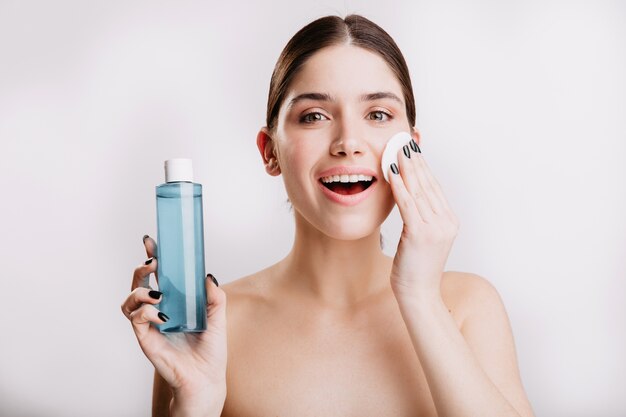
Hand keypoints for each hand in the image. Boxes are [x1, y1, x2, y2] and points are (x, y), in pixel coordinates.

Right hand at [121, 235, 227, 410]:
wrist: (206, 378)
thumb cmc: (210, 349)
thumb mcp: (217, 316)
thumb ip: (213, 295)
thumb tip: (208, 275)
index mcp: (173, 301)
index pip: (158, 274)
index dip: (152, 255)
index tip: (151, 240)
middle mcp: (158, 309)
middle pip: (138, 282)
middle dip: (141, 267)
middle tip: (153, 261)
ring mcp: (149, 324)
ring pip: (129, 300)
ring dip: (139, 290)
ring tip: (157, 292)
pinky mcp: (145, 338)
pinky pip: (136, 319)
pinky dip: (146, 312)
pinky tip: (162, 314)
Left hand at [387, 140, 459, 299]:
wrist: (419, 295)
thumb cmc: (415, 269)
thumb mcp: (420, 239)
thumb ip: (419, 218)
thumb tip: (408, 197)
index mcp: (449, 221)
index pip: (434, 187)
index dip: (422, 166)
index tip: (412, 149)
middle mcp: (446, 221)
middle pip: (428, 184)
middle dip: (415, 160)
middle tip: (404, 140)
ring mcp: (435, 227)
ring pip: (418, 190)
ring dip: (406, 167)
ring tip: (396, 148)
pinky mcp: (420, 234)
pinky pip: (407, 203)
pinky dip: (399, 185)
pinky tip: (391, 171)